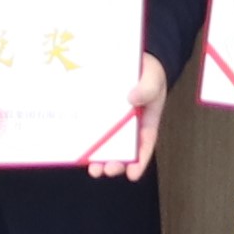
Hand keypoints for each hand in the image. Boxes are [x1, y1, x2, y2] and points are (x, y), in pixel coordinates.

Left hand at [85, 55, 169, 183]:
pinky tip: (79, 150)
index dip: (140, 161)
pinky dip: (86, 139)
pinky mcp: (97, 113)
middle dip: (116, 163)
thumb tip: (131, 99)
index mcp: (146, 121)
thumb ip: (146, 88)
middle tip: (107, 169)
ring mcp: (112, 121)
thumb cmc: (149, 72)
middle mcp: (128, 126)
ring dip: (99, 158)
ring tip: (94, 169)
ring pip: (106, 143)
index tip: (133, 175)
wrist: (133, 59)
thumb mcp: (153, 78)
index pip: (144, 144)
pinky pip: (92, 128)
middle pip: (124, 149)